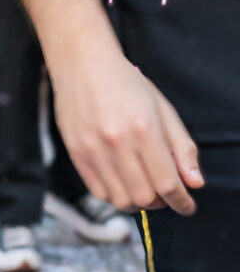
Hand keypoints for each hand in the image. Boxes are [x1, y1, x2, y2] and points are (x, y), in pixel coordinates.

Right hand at [52, 45, 202, 215]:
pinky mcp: (76, 153)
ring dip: (138, 202)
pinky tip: (123, 184)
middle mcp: (117, 143)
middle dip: (161, 202)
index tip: (187, 206)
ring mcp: (93, 150)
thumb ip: (182, 147)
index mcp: (144, 129)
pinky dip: (115, 196)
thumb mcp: (164, 109)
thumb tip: (195, 182)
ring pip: (120, 199)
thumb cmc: (126, 84)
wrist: (82, 65)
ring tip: (144, 190)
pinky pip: (98, 192)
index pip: (167, 183)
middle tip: (165, 194)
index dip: (182, 201)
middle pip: (144, 196)